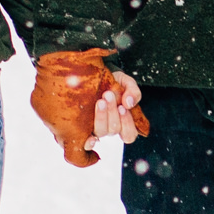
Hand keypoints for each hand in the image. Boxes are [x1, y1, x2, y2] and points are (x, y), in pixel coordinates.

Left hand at [32, 49, 145, 164]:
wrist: (91, 72)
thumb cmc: (110, 79)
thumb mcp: (125, 82)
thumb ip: (133, 91)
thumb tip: (129, 103)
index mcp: (121, 121)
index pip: (129, 135)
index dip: (128, 125)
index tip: (123, 107)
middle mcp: (107, 127)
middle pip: (113, 131)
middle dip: (112, 113)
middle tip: (108, 95)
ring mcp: (93, 128)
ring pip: (101, 132)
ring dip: (102, 117)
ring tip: (100, 100)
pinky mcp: (79, 127)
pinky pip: (82, 141)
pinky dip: (87, 142)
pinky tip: (88, 136)